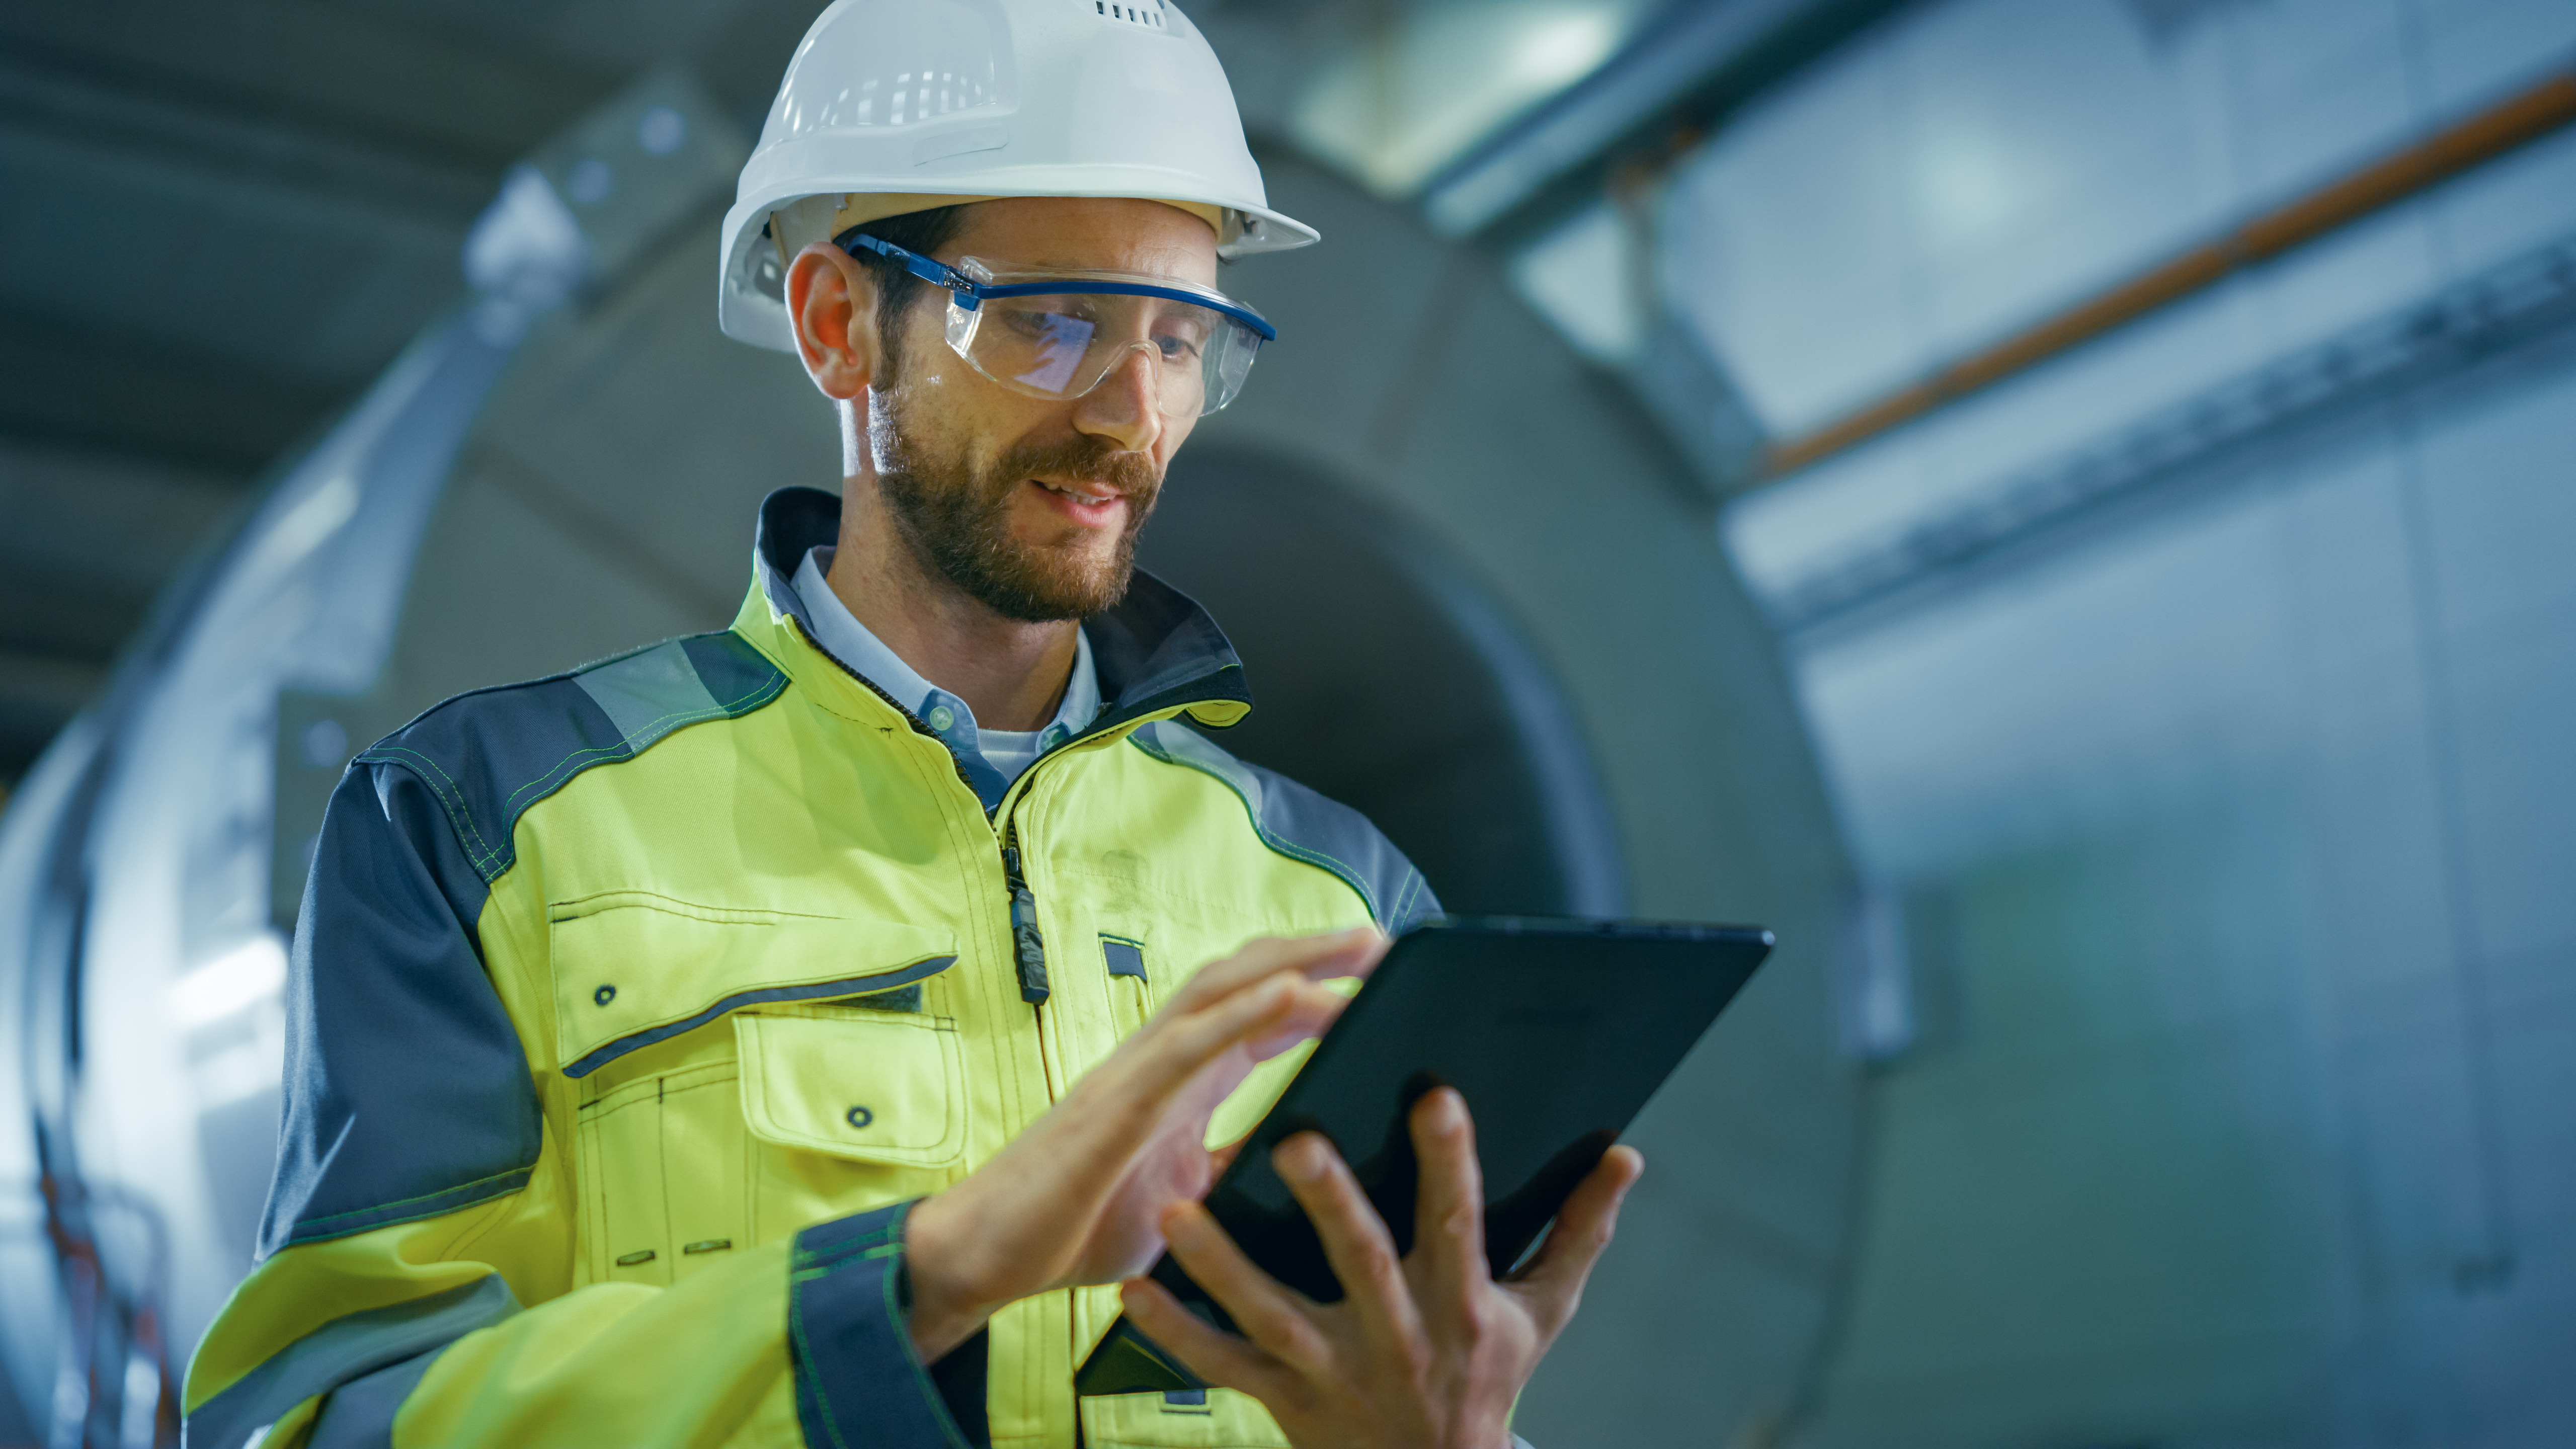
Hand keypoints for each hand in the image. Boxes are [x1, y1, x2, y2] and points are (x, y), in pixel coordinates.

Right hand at [902, 928, 1387, 1358]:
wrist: (983, 1259)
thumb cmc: (1071, 1227)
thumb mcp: (1179, 1199)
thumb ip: (1226, 1167)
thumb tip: (1288, 1162)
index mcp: (1176, 1082)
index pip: (1254, 1013)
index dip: (1312, 986)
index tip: (1373, 976)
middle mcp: (1158, 1060)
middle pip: (1245, 978)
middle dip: (1315, 951)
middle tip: (1384, 940)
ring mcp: (1134, 1073)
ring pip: (1221, 990)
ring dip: (1296, 959)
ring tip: (1360, 945)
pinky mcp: (1117, 1103)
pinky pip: (1189, 1044)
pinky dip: (1245, 1011)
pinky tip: (1295, 991)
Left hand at [1120, 1089, 1642, 1448]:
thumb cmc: (1487, 1379)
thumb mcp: (1545, 1313)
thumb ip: (1580, 1231)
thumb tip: (1625, 1156)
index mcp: (1458, 1303)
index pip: (1456, 1219)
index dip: (1450, 1159)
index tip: (1435, 1092)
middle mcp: (1395, 1336)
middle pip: (1359, 1263)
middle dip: (1328, 1202)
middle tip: (1291, 1137)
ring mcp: (1332, 1373)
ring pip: (1269, 1314)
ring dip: (1222, 1263)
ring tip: (1179, 1206)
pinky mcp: (1283, 1401)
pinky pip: (1220, 1365)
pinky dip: (1175, 1329)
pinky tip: (1134, 1285)